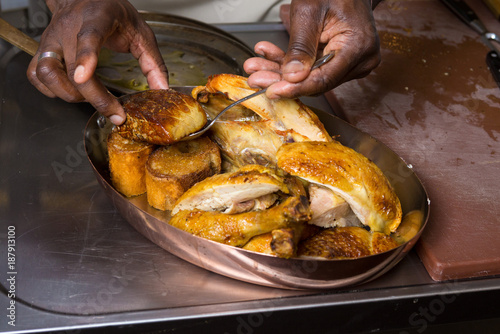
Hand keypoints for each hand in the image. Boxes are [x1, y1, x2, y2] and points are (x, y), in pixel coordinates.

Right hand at [27, 0, 168, 124]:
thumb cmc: (112, 12)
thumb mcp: (141, 33)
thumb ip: (153, 62)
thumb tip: (162, 90)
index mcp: (96, 18)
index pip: (87, 37)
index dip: (85, 58)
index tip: (84, 76)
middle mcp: (69, 28)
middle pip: (73, 70)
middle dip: (95, 97)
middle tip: (115, 112)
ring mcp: (52, 38)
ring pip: (47, 73)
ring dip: (69, 95)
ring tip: (91, 97)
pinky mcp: (42, 48)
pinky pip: (36, 74)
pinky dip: (50, 89)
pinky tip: (69, 91)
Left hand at [243, 0, 380, 98]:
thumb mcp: (309, 11)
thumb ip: (301, 45)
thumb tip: (292, 76)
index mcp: (358, 46)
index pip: (324, 79)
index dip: (296, 88)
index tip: (273, 90)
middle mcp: (360, 60)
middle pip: (316, 81)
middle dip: (282, 80)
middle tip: (256, 78)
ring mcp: (352, 62)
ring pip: (311, 78)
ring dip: (282, 72)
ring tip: (257, 66)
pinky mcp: (341, 62)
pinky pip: (313, 69)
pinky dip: (290, 65)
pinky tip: (270, 58)